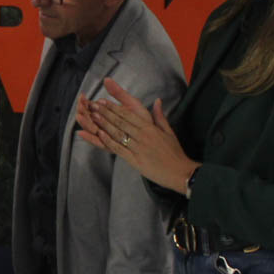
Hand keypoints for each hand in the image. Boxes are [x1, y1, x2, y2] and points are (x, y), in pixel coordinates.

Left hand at [75, 77, 198, 193]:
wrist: (180, 172)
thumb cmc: (174, 152)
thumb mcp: (169, 132)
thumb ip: (160, 116)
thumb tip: (157, 101)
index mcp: (150, 128)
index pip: (129, 115)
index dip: (115, 107)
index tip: (103, 101)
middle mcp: (143, 136)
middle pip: (121, 122)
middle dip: (106, 113)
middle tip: (93, 106)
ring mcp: (138, 148)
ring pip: (118, 134)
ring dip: (104, 124)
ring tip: (92, 116)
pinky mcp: (135, 160)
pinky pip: (119, 149)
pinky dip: (109, 141)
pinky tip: (99, 135)